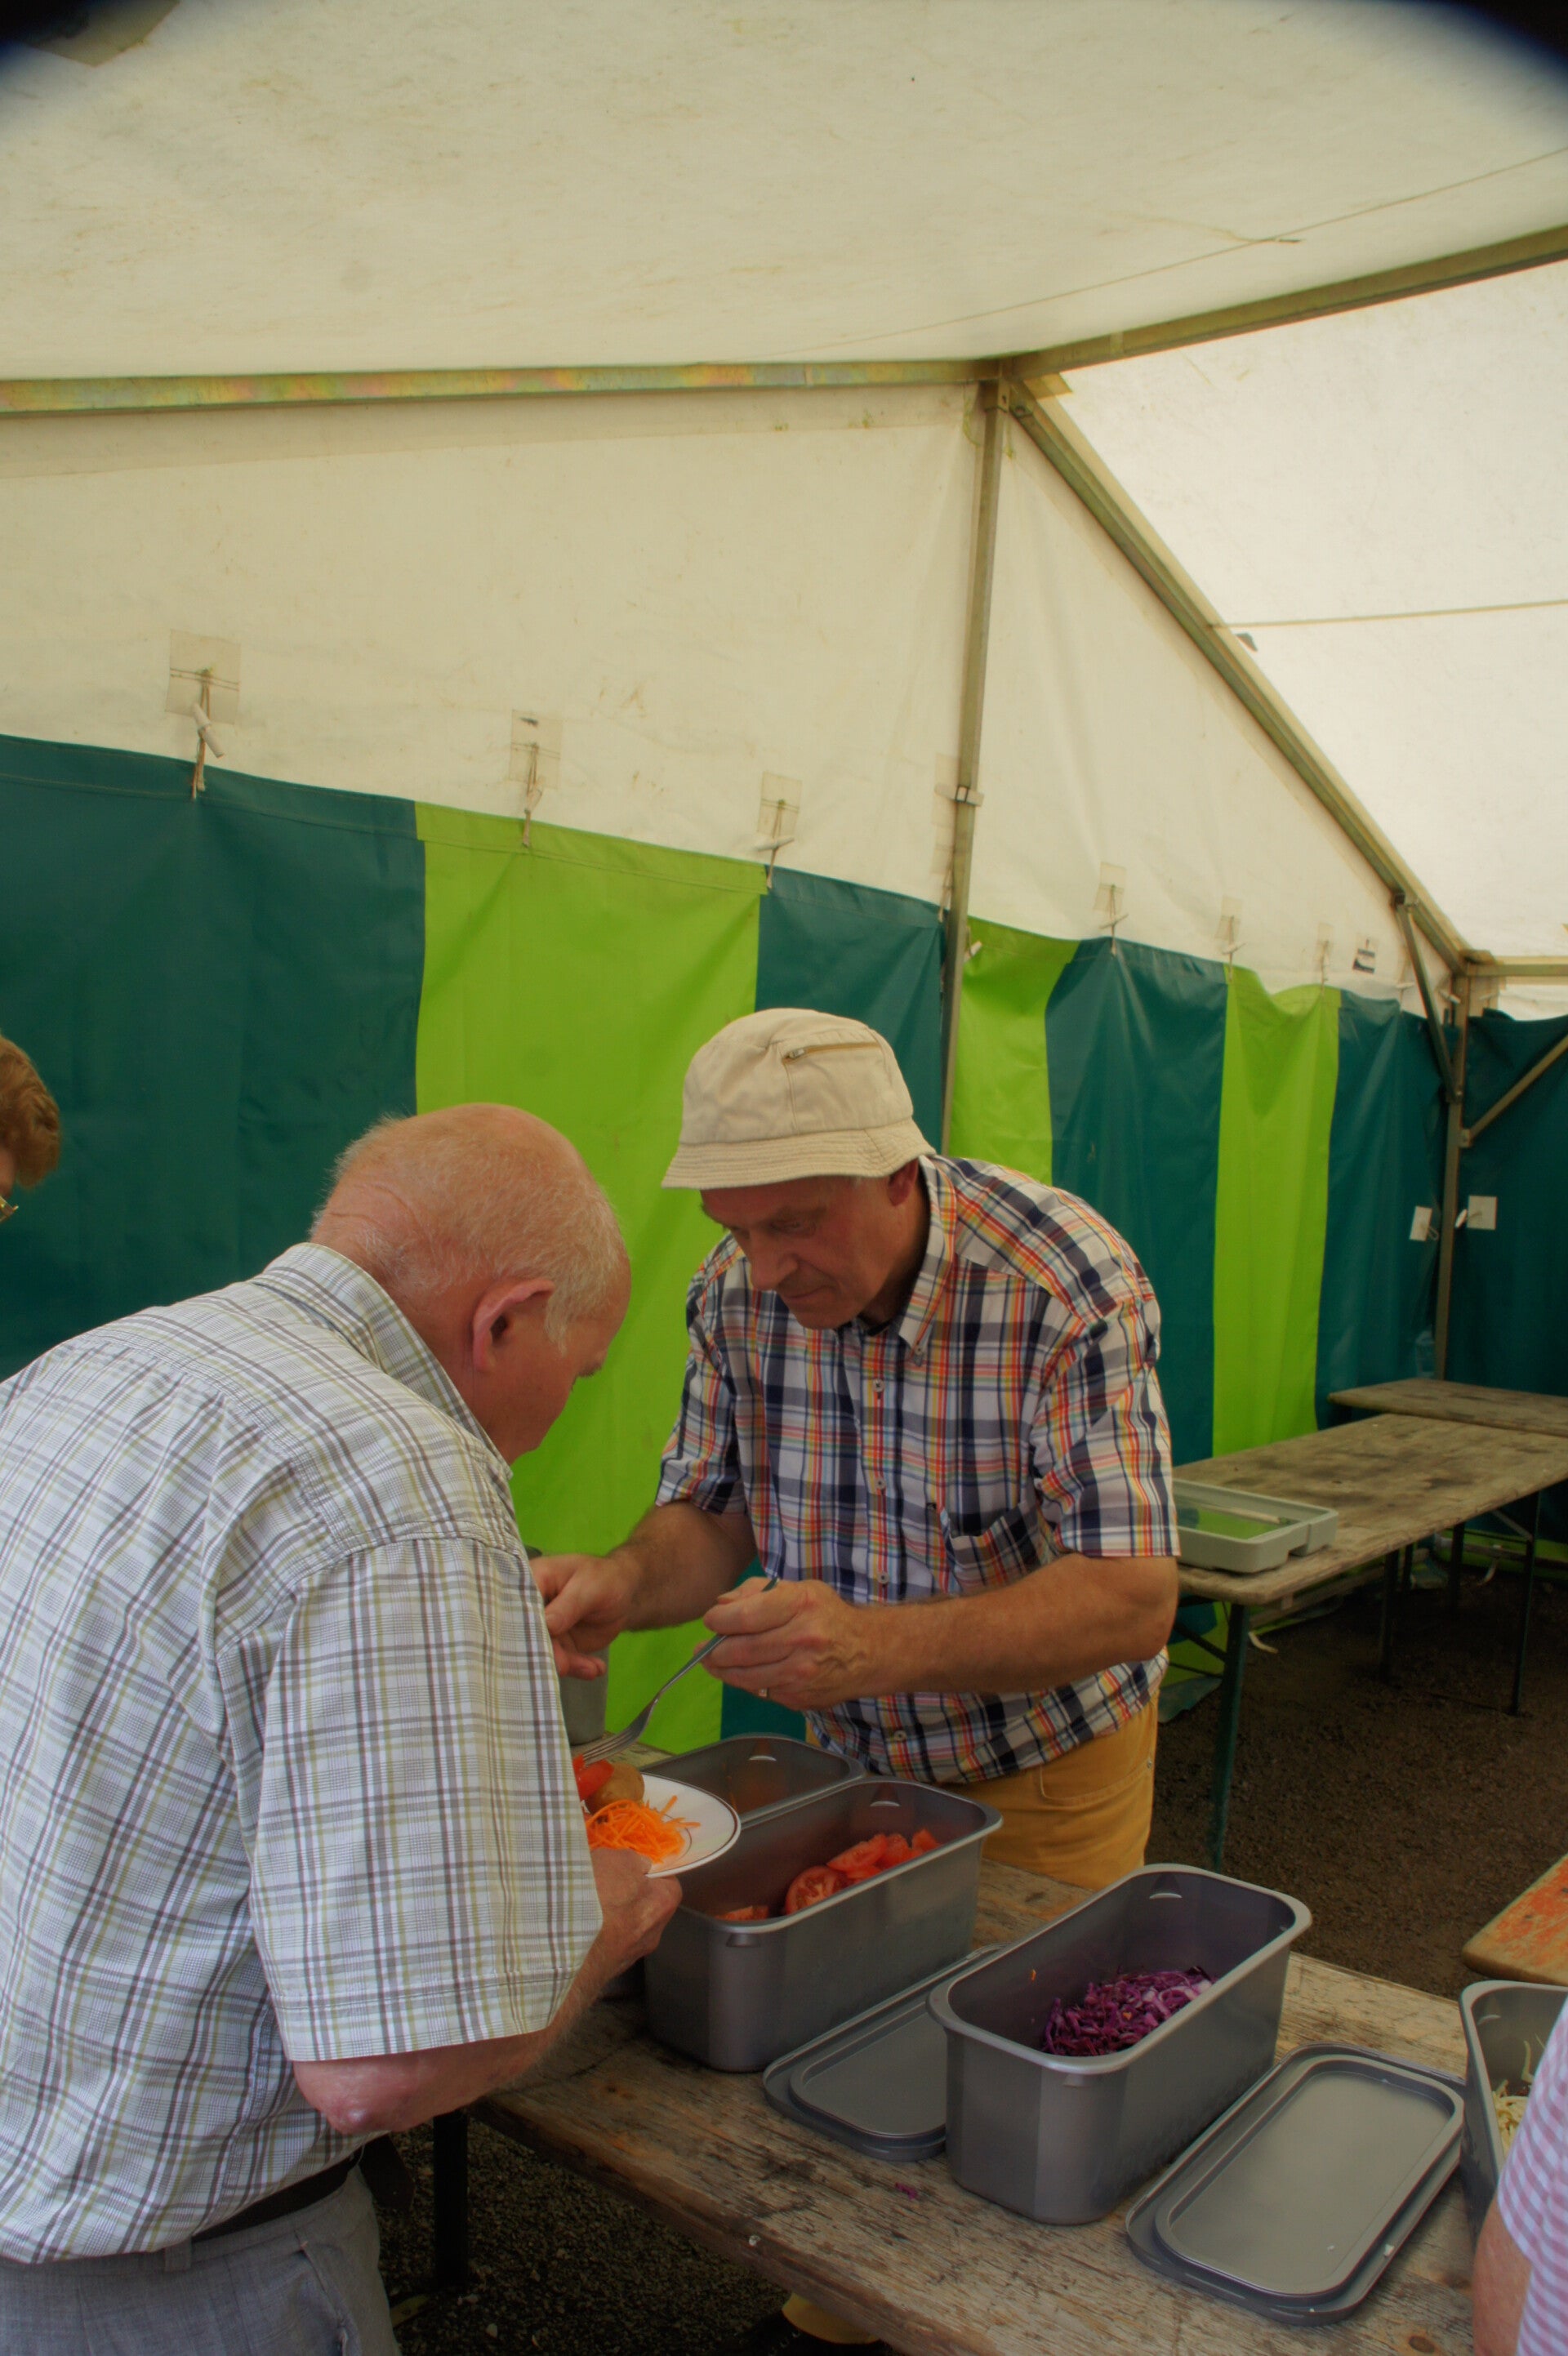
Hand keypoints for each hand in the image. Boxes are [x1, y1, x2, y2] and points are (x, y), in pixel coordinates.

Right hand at [532, 1551, 639, 1677]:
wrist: (623, 1593)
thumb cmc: (604, 1578)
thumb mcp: (589, 1587)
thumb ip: (568, 1606)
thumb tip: (547, 1625)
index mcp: (531, 1581)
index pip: (516, 1606)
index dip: (521, 1628)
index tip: (535, 1647)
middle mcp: (532, 1607)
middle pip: (527, 1635)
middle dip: (546, 1654)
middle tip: (566, 1666)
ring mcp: (544, 1629)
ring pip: (545, 1653)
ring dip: (569, 1665)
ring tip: (592, 1668)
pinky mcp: (559, 1646)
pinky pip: (564, 1662)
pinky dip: (580, 1668)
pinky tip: (596, 1668)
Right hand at [587, 1847, 681, 1982]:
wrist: (567, 1946)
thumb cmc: (600, 1896)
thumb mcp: (619, 1860)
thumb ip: (635, 1861)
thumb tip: (640, 1866)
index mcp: (663, 1904)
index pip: (667, 1884)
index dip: (649, 1874)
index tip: (630, 1869)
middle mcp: (652, 1934)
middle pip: (644, 1908)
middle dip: (626, 1897)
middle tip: (604, 1885)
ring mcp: (629, 1956)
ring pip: (621, 1928)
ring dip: (607, 1917)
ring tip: (584, 1904)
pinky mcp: (605, 1969)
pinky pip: (603, 1944)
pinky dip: (594, 1934)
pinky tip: (577, 1924)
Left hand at [701, 1578, 877, 1710]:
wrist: (868, 1652)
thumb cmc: (827, 1614)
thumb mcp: (799, 1589)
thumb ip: (756, 1592)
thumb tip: (721, 1605)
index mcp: (801, 1605)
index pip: (746, 1616)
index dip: (719, 1620)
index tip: (710, 1620)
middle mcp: (803, 1639)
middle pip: (741, 1650)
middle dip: (714, 1650)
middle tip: (702, 1648)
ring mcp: (802, 1673)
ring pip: (745, 1677)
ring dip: (721, 1670)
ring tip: (711, 1662)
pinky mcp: (799, 1698)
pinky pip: (760, 1691)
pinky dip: (745, 1682)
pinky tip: (741, 1672)